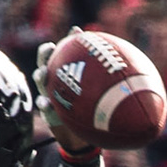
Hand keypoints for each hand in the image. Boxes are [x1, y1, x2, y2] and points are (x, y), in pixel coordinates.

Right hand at [33, 34, 95, 154]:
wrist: (84, 134)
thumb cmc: (92, 110)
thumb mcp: (98, 96)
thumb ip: (105, 83)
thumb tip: (125, 66)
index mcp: (67, 73)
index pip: (67, 52)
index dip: (72, 40)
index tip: (75, 32)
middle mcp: (56, 80)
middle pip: (46, 61)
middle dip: (45, 54)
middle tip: (50, 48)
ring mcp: (49, 95)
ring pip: (41, 82)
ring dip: (40, 76)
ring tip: (43, 73)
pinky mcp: (48, 113)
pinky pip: (44, 108)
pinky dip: (44, 105)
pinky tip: (47, 104)